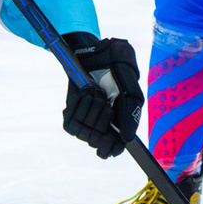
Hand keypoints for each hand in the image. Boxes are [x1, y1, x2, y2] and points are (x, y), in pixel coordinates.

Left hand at [60, 33, 142, 156]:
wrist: (96, 52)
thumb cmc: (118, 69)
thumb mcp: (131, 89)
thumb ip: (131, 113)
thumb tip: (127, 138)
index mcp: (119, 122)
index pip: (114, 148)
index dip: (111, 150)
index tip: (109, 151)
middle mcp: (101, 124)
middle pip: (98, 142)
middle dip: (103, 121)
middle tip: (107, 101)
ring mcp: (86, 119)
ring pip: (84, 133)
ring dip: (91, 110)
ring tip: (96, 91)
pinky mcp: (71, 113)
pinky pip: (71, 124)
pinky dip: (77, 107)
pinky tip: (84, 93)